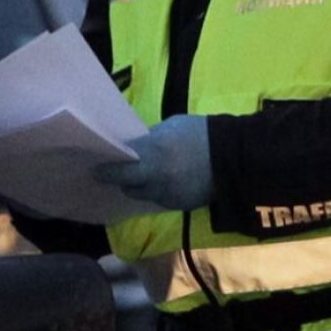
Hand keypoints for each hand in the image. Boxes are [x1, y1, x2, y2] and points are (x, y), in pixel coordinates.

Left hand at [93, 114, 213, 209]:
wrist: (235, 157)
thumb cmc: (201, 133)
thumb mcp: (171, 126)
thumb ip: (151, 138)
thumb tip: (137, 146)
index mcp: (153, 155)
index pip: (118, 168)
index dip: (106, 169)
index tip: (95, 168)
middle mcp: (156, 180)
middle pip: (127, 185)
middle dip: (121, 179)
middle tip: (119, 172)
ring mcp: (168, 195)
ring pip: (144, 194)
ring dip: (141, 186)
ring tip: (147, 174)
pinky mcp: (180, 205)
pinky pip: (161, 199)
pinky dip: (160, 190)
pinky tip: (169, 180)